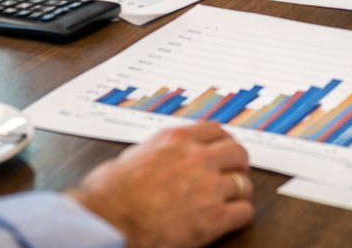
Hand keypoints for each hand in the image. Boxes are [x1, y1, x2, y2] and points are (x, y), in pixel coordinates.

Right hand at [69, 122, 253, 247]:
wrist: (107, 221)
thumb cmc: (109, 194)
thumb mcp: (131, 156)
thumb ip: (153, 152)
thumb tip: (152, 156)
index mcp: (177, 140)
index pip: (216, 131)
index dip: (223, 143)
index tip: (223, 152)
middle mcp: (197, 158)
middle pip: (237, 153)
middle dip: (237, 165)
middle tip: (234, 175)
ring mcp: (208, 187)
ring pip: (243, 183)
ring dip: (238, 192)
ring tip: (231, 201)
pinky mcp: (213, 217)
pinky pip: (244, 212)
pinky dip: (240, 216)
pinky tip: (230, 220)